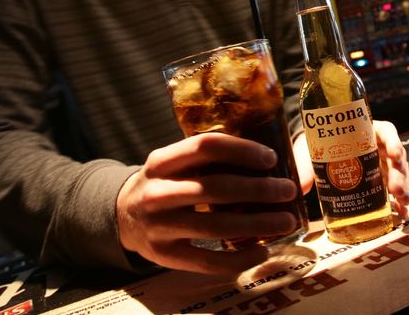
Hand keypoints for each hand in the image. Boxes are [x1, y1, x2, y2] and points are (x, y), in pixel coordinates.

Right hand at [116, 133, 300, 274]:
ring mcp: (159, 226)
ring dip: (258, 224)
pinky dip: (239, 258)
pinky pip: (207, 261)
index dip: (242, 150)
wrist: (122, 216)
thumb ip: (214, 162)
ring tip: (286, 221)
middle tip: (287, 191)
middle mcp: (157, 191)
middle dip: (259, 190)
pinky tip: (262, 250)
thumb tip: (276, 164)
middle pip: (215, 188)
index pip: (205, 147)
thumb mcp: (176, 165)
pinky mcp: (164, 256)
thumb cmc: (166, 184)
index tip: (271, 158)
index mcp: (162, 161)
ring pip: (216, 226)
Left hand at [293, 120, 408, 217]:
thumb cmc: (318, 146)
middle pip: (396, 157)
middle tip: (395, 189)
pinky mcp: (381, 182)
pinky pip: (394, 191)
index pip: (386, 131)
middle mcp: (378, 147)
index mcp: (367, 131)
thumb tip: (301, 187)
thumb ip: (306, 167)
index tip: (393, 153)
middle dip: (399, 173)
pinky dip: (398, 202)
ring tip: (401, 204)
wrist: (314, 155)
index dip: (393, 141)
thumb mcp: (311, 151)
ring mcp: (381, 165)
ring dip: (403, 188)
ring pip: (399, 174)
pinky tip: (400, 213)